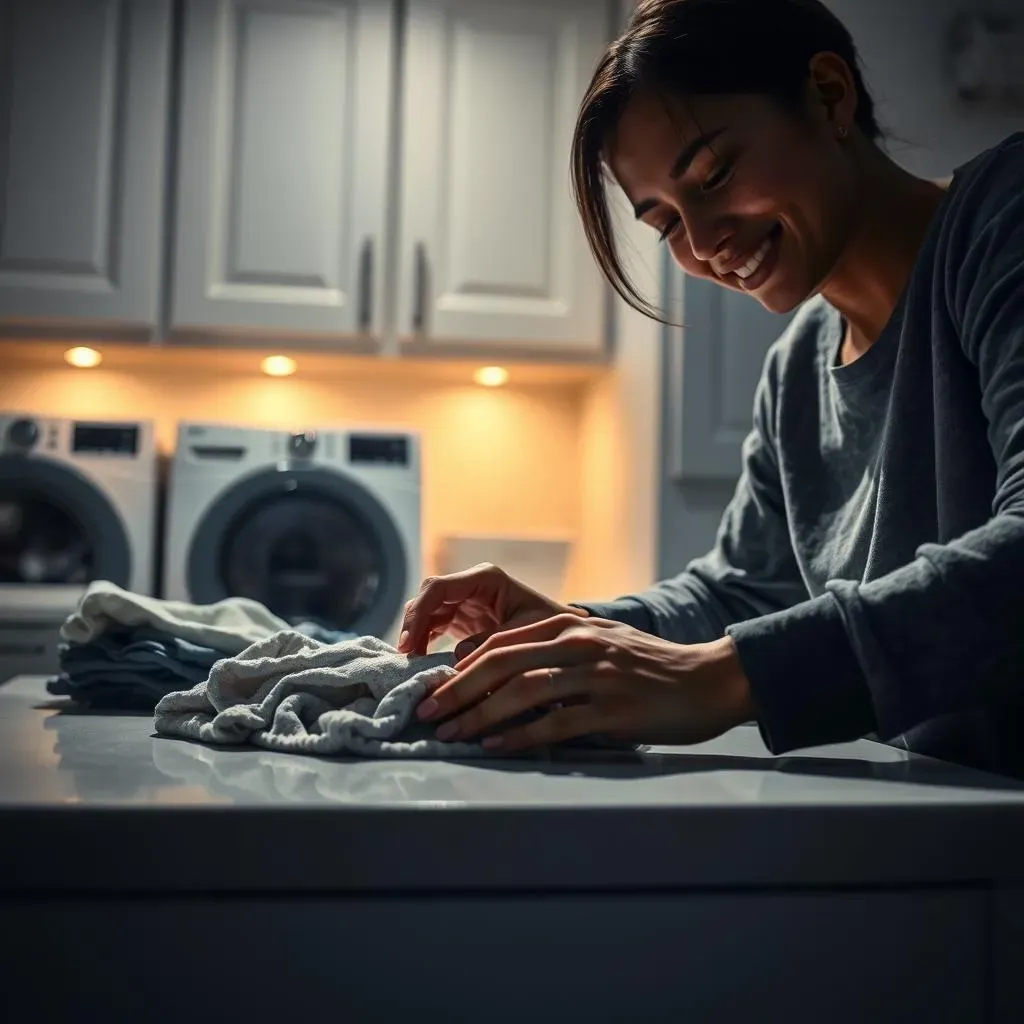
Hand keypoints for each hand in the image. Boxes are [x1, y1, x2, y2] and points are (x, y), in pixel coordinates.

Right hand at [397, 562, 587, 657]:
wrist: (566, 635)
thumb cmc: (554, 630)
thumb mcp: (526, 635)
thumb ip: (492, 643)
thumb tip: (457, 655)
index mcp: (486, 578)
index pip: (439, 588)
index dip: (418, 614)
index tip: (409, 645)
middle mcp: (471, 584)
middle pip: (427, 597)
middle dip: (412, 625)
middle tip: (406, 657)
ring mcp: (464, 600)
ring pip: (426, 611)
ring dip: (415, 635)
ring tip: (411, 664)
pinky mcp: (461, 618)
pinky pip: (432, 625)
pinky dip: (423, 641)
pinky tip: (420, 662)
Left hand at [415, 613, 752, 752]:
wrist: (708, 679)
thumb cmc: (648, 667)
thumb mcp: (599, 645)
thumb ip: (555, 653)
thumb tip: (502, 679)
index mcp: (570, 624)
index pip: (500, 642)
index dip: (461, 667)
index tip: (434, 689)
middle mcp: (578, 643)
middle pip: (501, 663)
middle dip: (457, 690)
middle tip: (427, 713)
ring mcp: (596, 675)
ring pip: (522, 692)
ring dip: (479, 715)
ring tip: (451, 735)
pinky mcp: (613, 708)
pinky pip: (556, 723)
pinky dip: (521, 736)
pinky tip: (496, 747)